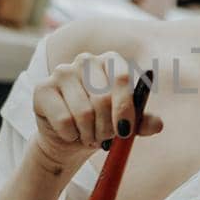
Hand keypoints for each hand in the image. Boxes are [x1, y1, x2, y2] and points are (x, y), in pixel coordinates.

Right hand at [30, 51, 163, 174]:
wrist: (69, 138)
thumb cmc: (101, 124)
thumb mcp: (124, 125)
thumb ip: (141, 122)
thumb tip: (157, 124)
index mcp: (110, 61)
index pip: (122, 77)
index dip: (125, 107)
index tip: (125, 131)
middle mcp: (86, 60)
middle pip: (102, 98)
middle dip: (106, 127)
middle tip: (105, 138)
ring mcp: (62, 71)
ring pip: (83, 112)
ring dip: (89, 134)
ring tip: (89, 136)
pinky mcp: (42, 88)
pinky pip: (64, 120)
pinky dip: (70, 135)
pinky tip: (70, 133)